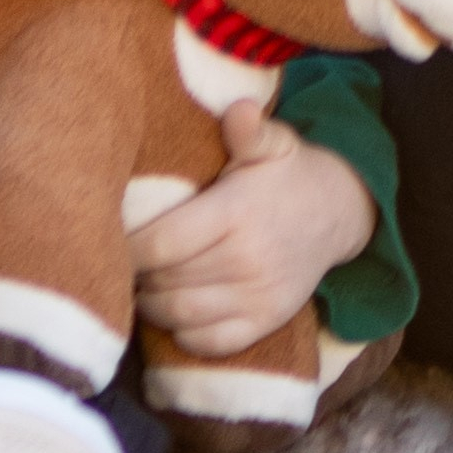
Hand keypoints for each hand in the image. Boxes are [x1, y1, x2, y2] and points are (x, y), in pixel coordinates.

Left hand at [131, 100, 373, 359]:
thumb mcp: (273, 143)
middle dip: (137, 275)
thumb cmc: (288, 175)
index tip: (113, 238)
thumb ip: (249, 129)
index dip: (129, 247)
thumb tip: (239, 109)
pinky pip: (211, 342)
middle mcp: (246, 259)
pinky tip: (173, 313)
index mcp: (236, 213)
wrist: (339, 214)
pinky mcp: (267, 321)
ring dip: (152, 305)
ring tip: (141, 286)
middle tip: (122, 263)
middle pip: (166, 281)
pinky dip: (184, 334)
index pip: (163, 243)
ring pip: (181, 315)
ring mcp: (258, 296)